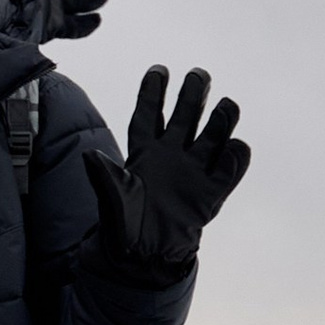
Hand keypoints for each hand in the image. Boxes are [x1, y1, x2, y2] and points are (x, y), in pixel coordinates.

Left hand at [83, 65, 249, 282]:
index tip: (159, 69)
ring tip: (225, 105)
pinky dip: (234, 156)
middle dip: (192, 95)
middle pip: (184, 117)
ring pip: (212, 135)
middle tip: (198, 74)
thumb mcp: (112, 198)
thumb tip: (89, 156)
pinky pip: (229, 167)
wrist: (145, 254)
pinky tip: (234, 146)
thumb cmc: (124, 223)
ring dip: (220, 119)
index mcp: (144, 152)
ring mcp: (193, 170)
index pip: (148, 115)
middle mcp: (171, 155)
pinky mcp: (211, 191)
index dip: (153, 93)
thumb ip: (104, 176)